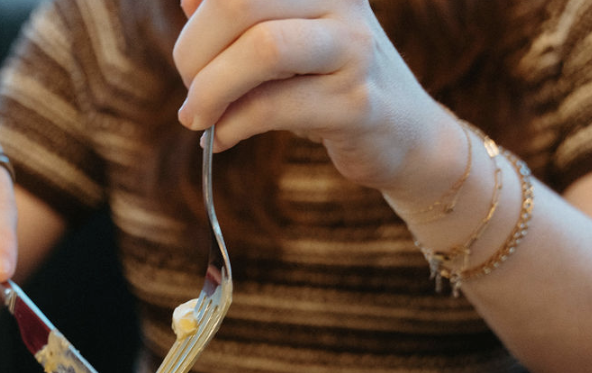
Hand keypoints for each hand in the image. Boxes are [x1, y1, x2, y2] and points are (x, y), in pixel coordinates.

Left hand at [173, 0, 444, 192]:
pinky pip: (272, 108)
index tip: (192, 59)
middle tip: (189, 92)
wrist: (403, 135)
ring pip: (261, 49)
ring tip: (197, 118)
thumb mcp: (286, 40)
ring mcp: (352, 48)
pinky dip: (231, 127)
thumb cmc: (330, 84)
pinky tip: (220, 140)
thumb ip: (241, 19)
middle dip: (193, 54)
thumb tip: (188, 1)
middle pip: (238, 3)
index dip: (198, 21)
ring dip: (210, 90)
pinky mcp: (354, 103)